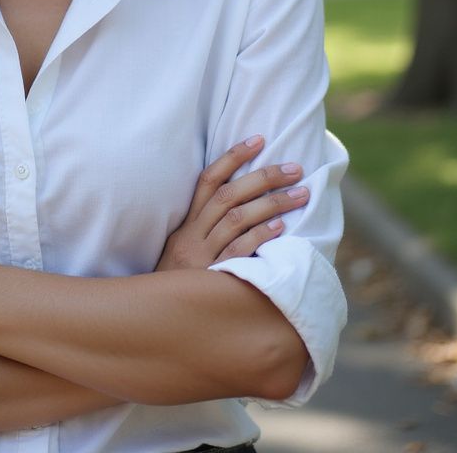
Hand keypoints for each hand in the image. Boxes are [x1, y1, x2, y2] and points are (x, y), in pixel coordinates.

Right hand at [155, 136, 308, 270]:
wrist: (154, 316)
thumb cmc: (178, 283)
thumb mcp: (184, 251)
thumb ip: (206, 230)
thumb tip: (244, 205)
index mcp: (186, 224)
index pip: (208, 180)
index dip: (233, 157)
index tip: (259, 139)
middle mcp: (192, 234)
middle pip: (228, 196)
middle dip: (264, 178)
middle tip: (295, 168)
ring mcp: (201, 255)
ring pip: (237, 219)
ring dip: (272, 203)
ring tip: (301, 194)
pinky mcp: (211, 276)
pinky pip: (238, 251)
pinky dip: (260, 236)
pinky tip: (282, 227)